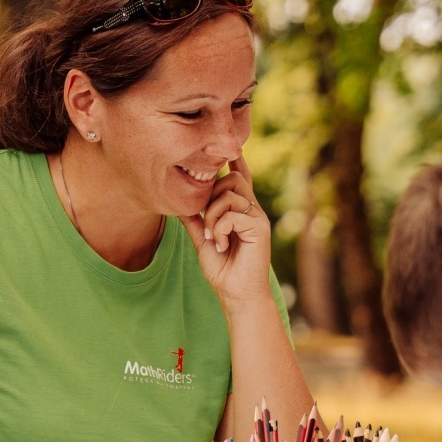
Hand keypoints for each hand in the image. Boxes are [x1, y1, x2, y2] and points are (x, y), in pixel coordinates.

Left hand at [181, 153, 271, 305]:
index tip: (232, 147)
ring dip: (213, 216)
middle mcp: (252, 210)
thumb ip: (194, 220)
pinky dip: (220, 228)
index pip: (240, 178)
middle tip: (207, 225)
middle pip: (231, 180)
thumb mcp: (202, 240)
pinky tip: (221, 244)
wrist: (236, 294)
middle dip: (211, 197)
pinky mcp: (260, 228)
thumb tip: (181, 202)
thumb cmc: (223, 269)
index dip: (236, 162)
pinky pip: (233, 214)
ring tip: (213, 238)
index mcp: (240, 211)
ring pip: (230, 194)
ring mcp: (257, 218)